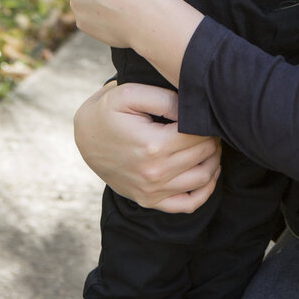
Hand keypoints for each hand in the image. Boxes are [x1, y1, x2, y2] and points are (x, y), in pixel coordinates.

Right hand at [74, 81, 220, 212]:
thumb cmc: (108, 111)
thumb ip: (165, 98)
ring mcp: (151, 192)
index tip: (205, 112)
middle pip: (204, 154)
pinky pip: (189, 205)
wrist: (83, 137)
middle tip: (210, 124)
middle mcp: (154, 174)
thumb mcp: (130, 94)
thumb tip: (193, 110)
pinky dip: (206, 190)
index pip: (200, 135)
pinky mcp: (148, 201)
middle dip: (213, 137)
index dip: (208, 122)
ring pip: (203, 178)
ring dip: (214, 159)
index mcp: (153, 146)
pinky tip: (209, 172)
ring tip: (210, 143)